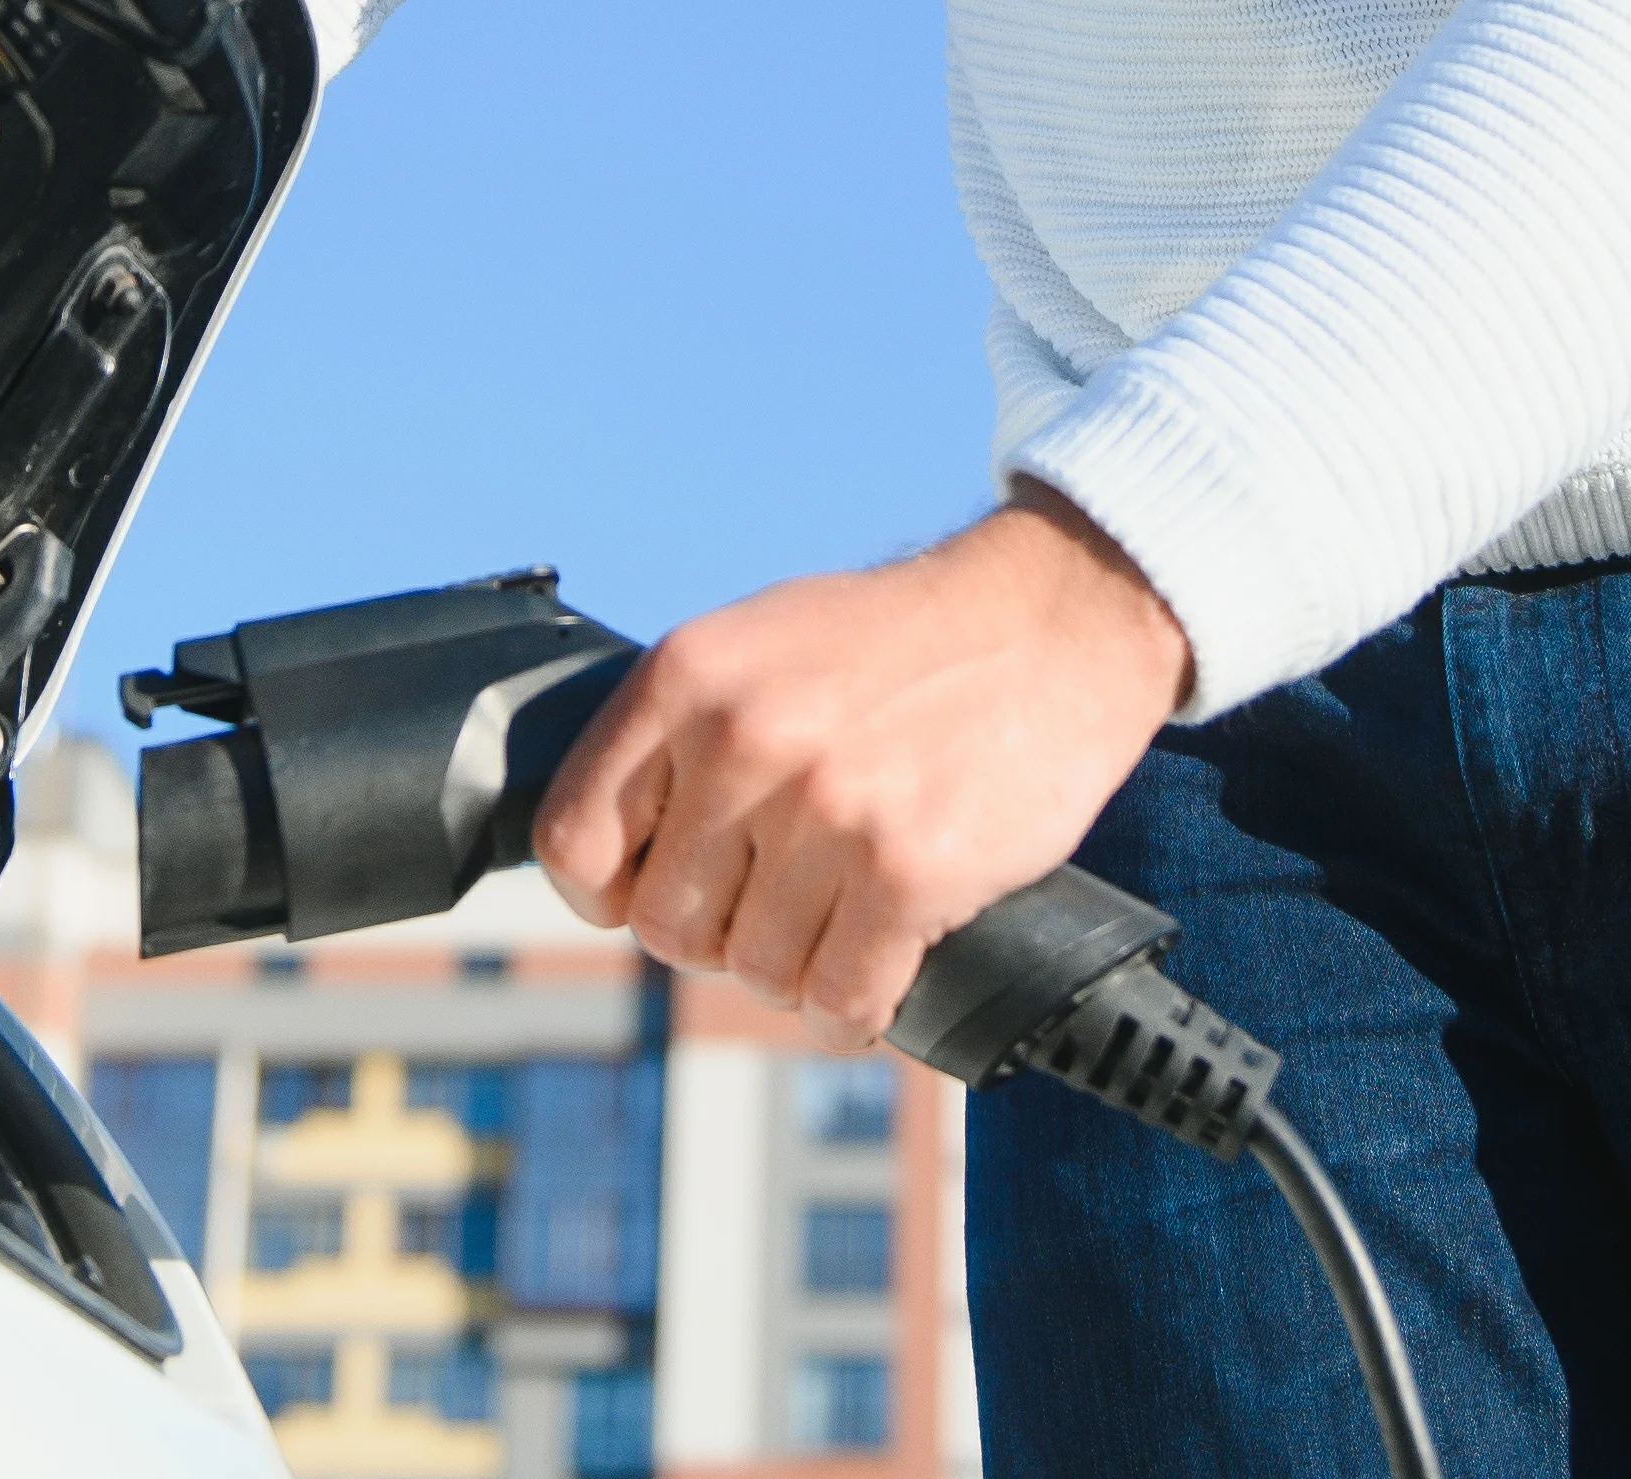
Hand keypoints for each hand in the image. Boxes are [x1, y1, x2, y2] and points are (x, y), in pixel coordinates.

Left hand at [528, 488, 1192, 1053]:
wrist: (1055, 616)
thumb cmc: (905, 641)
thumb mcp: (763, 642)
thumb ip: (685, 729)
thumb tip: (621, 849)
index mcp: (687, 677)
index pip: (575, 840)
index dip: (609, 895)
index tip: (650, 898)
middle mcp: (744, 740)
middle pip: (667, 926)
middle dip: (719, 935)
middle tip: (777, 909)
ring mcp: (826, 809)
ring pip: (756, 972)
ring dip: (797, 972)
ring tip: (840, 925)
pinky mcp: (909, 871)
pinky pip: (840, 999)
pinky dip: (851, 1014)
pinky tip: (874, 982)